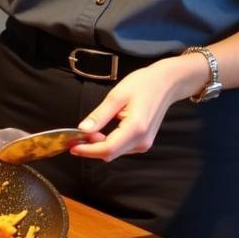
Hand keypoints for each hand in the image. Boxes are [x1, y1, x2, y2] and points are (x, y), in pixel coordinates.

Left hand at [69, 59, 189, 161]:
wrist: (166, 83)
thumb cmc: (143, 84)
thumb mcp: (116, 95)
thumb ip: (99, 115)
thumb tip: (83, 129)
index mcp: (136, 128)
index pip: (107, 148)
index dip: (87, 150)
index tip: (71, 146)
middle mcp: (142, 141)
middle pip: (110, 154)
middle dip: (90, 149)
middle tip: (74, 138)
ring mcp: (144, 143)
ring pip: (115, 152)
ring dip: (98, 146)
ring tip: (86, 133)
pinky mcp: (144, 142)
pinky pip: (121, 148)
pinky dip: (108, 144)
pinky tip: (100, 133)